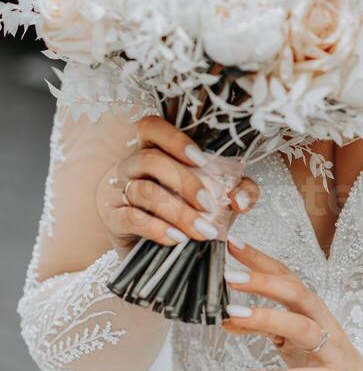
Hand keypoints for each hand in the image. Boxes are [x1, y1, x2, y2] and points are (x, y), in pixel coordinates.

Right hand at [96, 115, 259, 258]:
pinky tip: (177, 238)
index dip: (175, 140)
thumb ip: (237, 190)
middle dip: (185, 183)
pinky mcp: (112, 218)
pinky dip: (156, 228)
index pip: (151, 127)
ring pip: (142, 191)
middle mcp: (132, 165)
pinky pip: (130, 218)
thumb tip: (241, 200)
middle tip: (209, 205)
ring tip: (200, 230)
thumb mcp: (216, 195)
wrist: (153, 243)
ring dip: (176, 211)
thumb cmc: (186, 208)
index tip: (201, 160)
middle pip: (150, 160)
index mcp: (153, 149)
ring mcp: (118, 190)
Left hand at [221, 237, 362, 370]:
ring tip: (233, 314)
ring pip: (300, 327)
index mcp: (310, 306)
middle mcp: (321, 321)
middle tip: (231, 276)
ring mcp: (329, 349)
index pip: (284, 275)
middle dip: (264, 282)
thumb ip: (262, 326)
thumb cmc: (324, 356)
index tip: (233, 244)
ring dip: (267, 318)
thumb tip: (227, 319)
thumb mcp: (291, 338)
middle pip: (296, 293)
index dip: (259, 259)